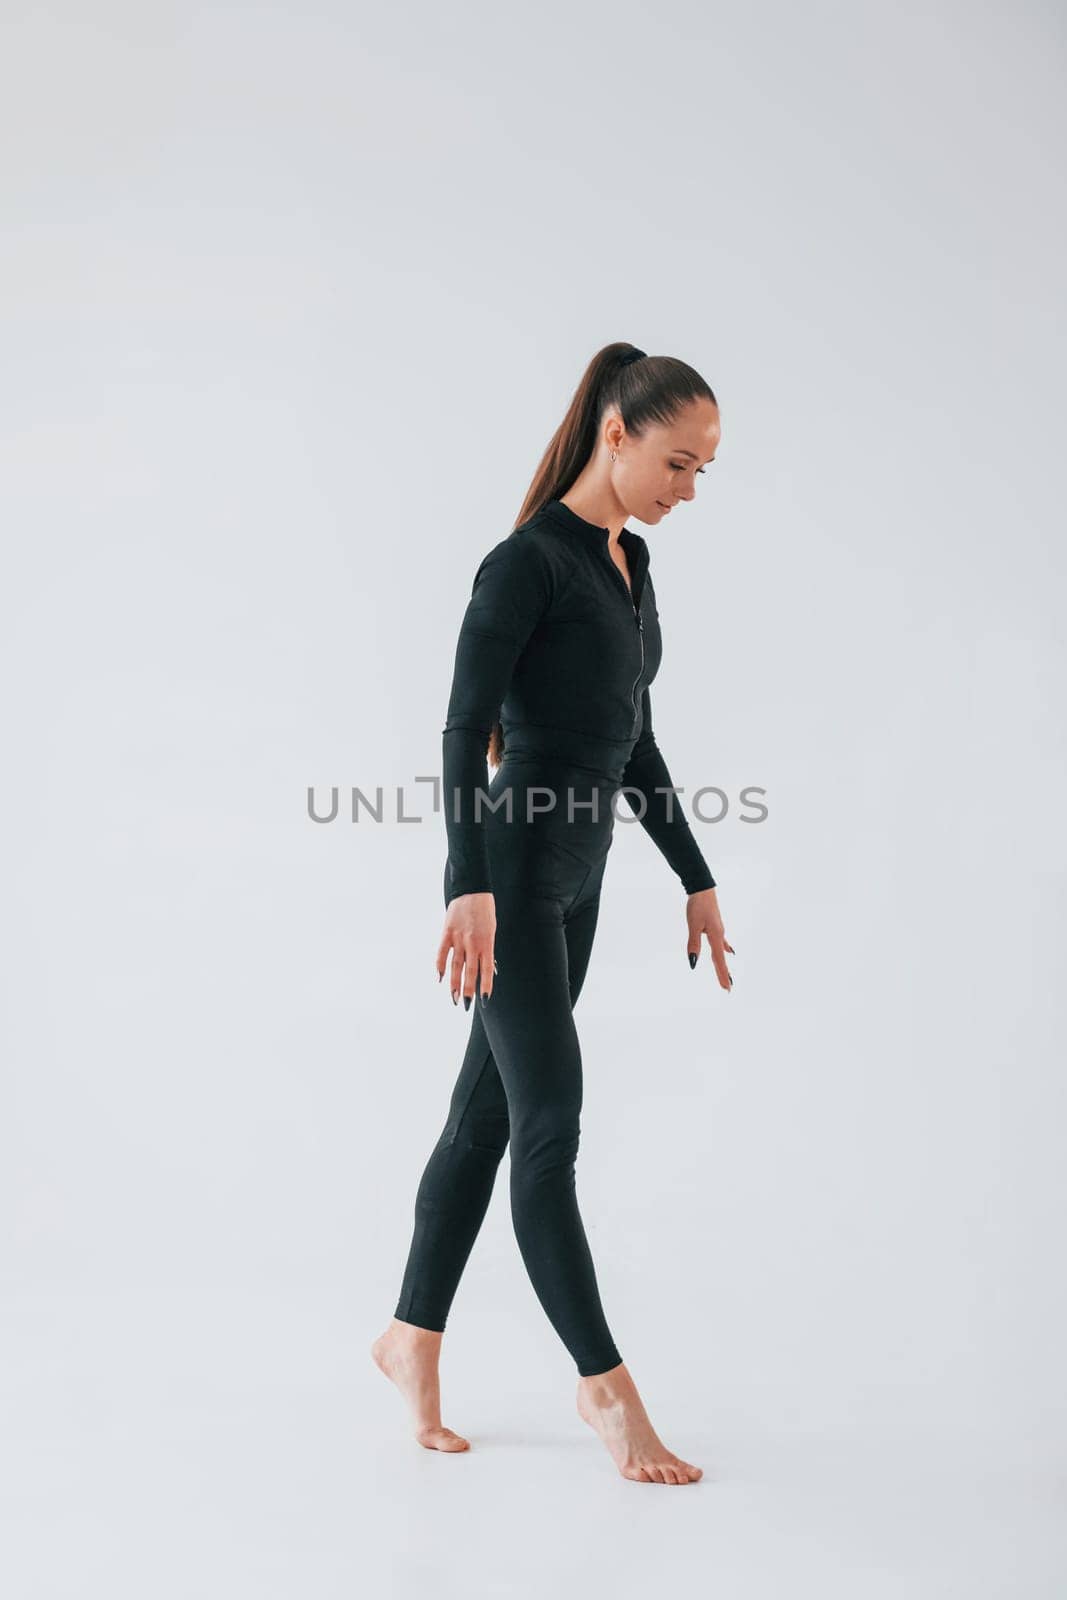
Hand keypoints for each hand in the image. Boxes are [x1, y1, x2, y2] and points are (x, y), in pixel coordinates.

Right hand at [436, 892, 496, 1007]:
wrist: (472, 889)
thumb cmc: (485, 912)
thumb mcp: (491, 930)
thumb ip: (487, 950)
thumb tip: (489, 970)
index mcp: (487, 942)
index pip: (487, 969)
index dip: (485, 985)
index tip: (484, 1000)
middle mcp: (473, 942)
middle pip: (470, 971)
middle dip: (468, 990)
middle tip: (466, 1005)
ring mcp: (459, 938)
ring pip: (455, 965)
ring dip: (454, 983)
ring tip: (454, 998)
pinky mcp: (447, 932)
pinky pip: (442, 952)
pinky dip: (440, 965)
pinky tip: (439, 978)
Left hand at [686, 887, 734, 990]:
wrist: (702, 888)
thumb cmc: (697, 905)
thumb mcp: (693, 925)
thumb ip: (693, 944)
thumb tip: (693, 962)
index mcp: (715, 936)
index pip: (719, 960)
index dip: (722, 974)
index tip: (726, 987)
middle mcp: (719, 935)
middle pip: (721, 958)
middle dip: (724, 973)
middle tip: (728, 988)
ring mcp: (718, 930)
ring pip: (721, 952)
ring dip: (723, 964)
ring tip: (727, 976)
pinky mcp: (715, 926)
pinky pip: (721, 942)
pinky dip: (724, 949)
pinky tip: (729, 952)